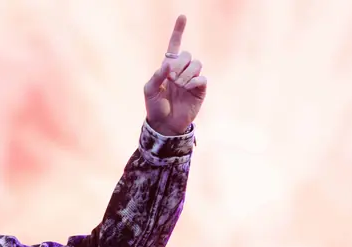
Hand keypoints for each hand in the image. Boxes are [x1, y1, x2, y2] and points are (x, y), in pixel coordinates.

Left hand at [143, 15, 206, 135]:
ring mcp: (192, 79)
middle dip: (179, 64)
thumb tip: (168, 64)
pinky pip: (202, 78)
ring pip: (196, 64)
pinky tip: (186, 89)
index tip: (182, 16)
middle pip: (188, 54)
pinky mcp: (200, 89)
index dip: (178, 31)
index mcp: (168, 67)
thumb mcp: (149, 90)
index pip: (175, 45)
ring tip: (178, 85)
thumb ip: (157, 75)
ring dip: (186, 74)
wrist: (164, 124)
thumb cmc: (154, 106)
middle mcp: (182, 70)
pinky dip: (193, 82)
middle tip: (171, 79)